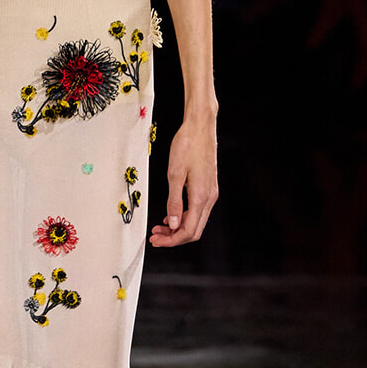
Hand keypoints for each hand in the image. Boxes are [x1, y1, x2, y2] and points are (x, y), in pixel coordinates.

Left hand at [150, 115, 217, 248]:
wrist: (200, 127)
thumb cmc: (188, 145)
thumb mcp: (175, 174)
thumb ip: (174, 202)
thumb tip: (173, 224)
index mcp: (201, 197)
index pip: (188, 231)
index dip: (172, 240)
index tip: (157, 240)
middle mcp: (209, 197)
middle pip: (193, 230)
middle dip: (174, 238)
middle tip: (156, 237)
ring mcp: (210, 192)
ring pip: (195, 221)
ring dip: (178, 228)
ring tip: (160, 228)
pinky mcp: (208, 187)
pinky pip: (197, 210)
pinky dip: (184, 217)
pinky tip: (171, 215)